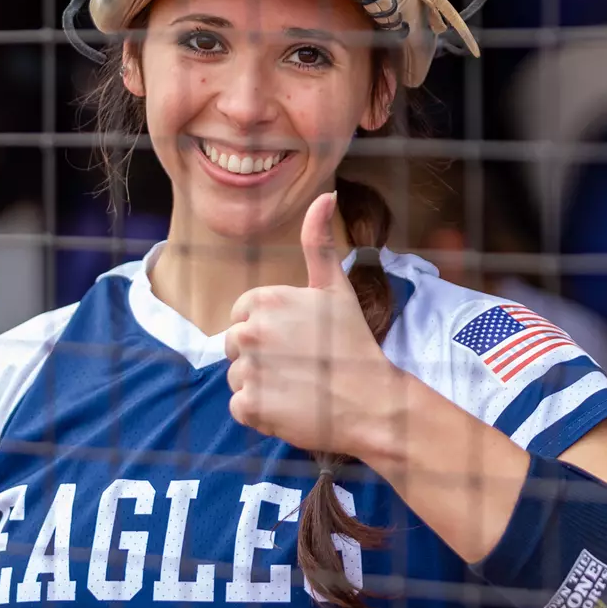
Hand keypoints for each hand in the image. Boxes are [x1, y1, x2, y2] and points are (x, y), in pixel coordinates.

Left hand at [225, 192, 398, 456]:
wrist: (371, 402)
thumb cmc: (353, 343)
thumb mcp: (336, 287)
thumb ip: (318, 242)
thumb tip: (324, 195)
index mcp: (264, 300)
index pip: (241, 315)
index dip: (268, 330)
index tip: (297, 341)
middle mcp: (249, 331)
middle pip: (234, 346)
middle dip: (260, 357)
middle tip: (300, 365)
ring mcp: (247, 370)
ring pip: (237, 376)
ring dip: (261, 385)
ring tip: (298, 387)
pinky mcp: (248, 405)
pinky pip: (240, 406)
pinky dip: (260, 412)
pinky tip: (290, 407)